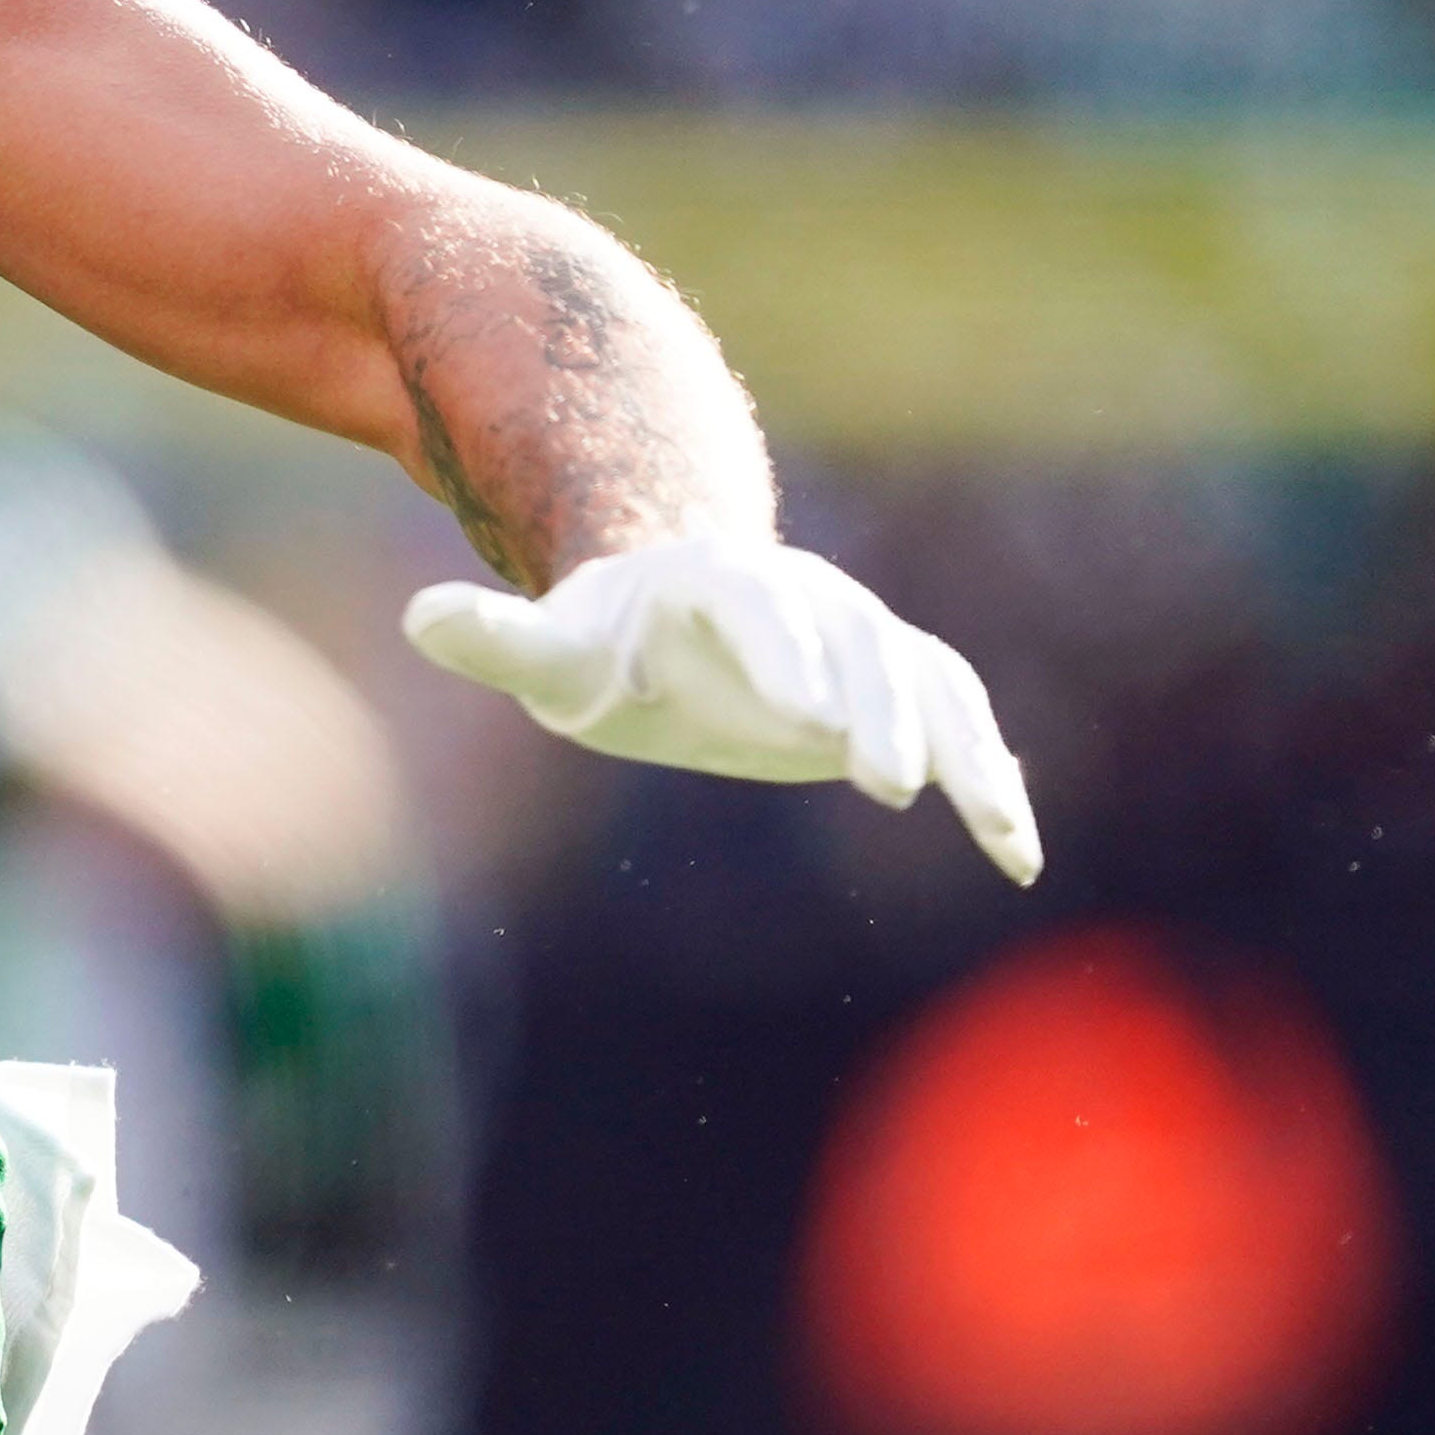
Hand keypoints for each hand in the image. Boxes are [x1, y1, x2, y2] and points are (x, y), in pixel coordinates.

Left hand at [403, 535, 1042, 883]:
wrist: (669, 624)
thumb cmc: (602, 647)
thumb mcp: (547, 654)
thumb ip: (496, 639)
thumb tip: (420, 618)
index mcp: (713, 581)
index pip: (756, 603)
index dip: (782, 651)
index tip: (804, 716)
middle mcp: (804, 597)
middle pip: (853, 639)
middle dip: (874, 707)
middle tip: (884, 784)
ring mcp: (861, 637)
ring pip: (926, 680)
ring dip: (960, 746)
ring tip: (988, 822)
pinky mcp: (899, 687)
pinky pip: (961, 721)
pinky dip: (992, 778)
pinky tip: (1015, 853)